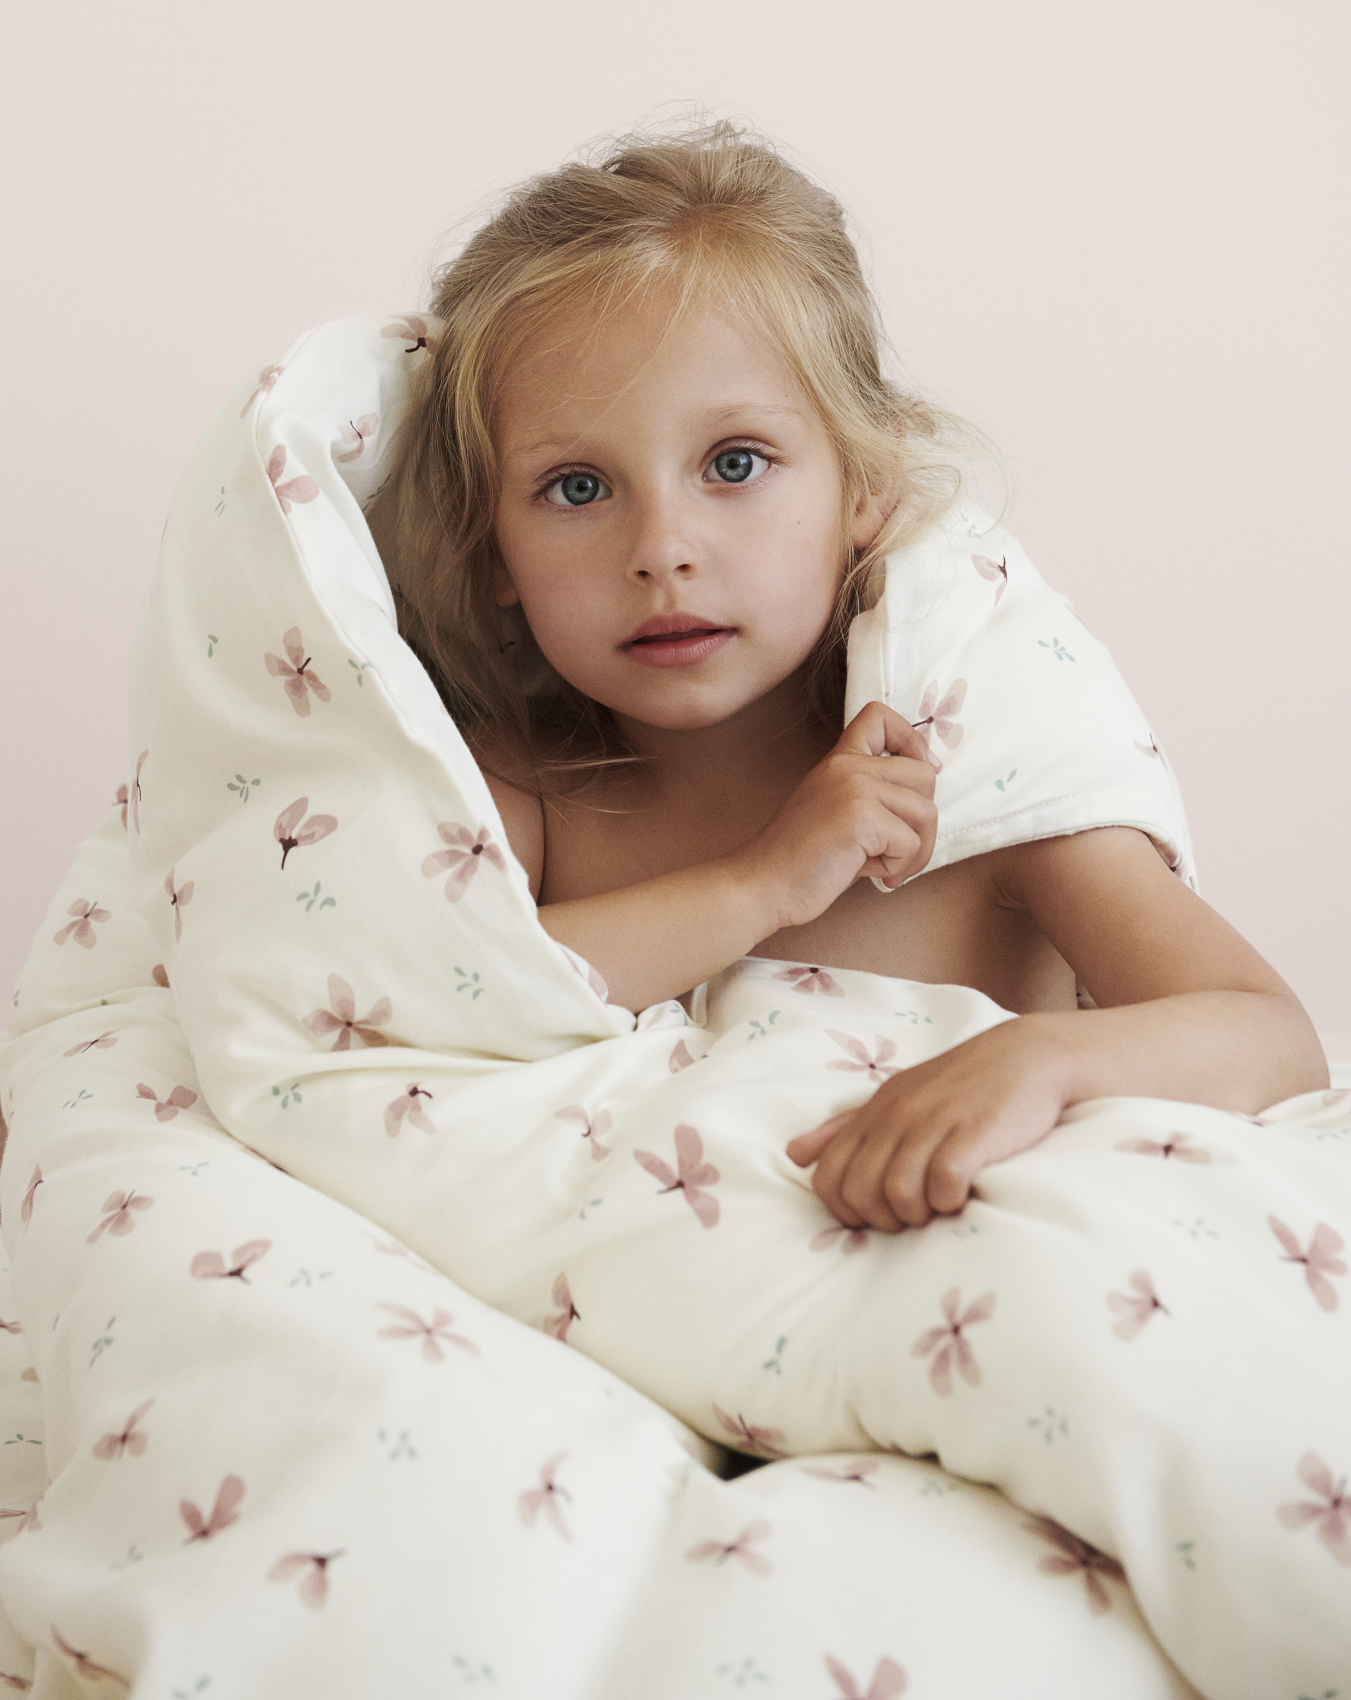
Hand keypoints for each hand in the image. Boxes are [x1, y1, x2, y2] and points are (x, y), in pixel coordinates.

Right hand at [735, 701, 939, 931]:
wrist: (764, 884)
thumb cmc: (803, 859)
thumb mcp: (836, 811)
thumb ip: (872, 795)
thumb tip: (925, 798)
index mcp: (839, 760)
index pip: (879, 716)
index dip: (911, 741)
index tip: (915, 774)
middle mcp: (848, 766)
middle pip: (924, 775)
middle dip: (921, 821)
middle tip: (894, 848)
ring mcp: (855, 789)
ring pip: (926, 812)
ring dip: (914, 851)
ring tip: (884, 866)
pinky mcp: (862, 818)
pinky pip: (911, 843)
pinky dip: (899, 867)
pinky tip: (870, 874)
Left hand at [785, 1017, 1070, 1229]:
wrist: (1029, 1054)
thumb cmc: (960, 1083)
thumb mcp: (896, 1096)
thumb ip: (845, 1127)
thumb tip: (794, 1154)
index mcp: (874, 1111)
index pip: (828, 1176)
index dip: (845, 1209)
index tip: (878, 1214)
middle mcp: (897, 1115)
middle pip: (858, 1191)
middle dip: (881, 1219)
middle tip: (912, 1216)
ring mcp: (934, 1122)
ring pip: (897, 1193)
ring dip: (917, 1215)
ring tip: (938, 1208)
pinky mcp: (973, 1133)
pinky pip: (943, 1184)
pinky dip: (950, 1203)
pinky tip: (964, 1196)